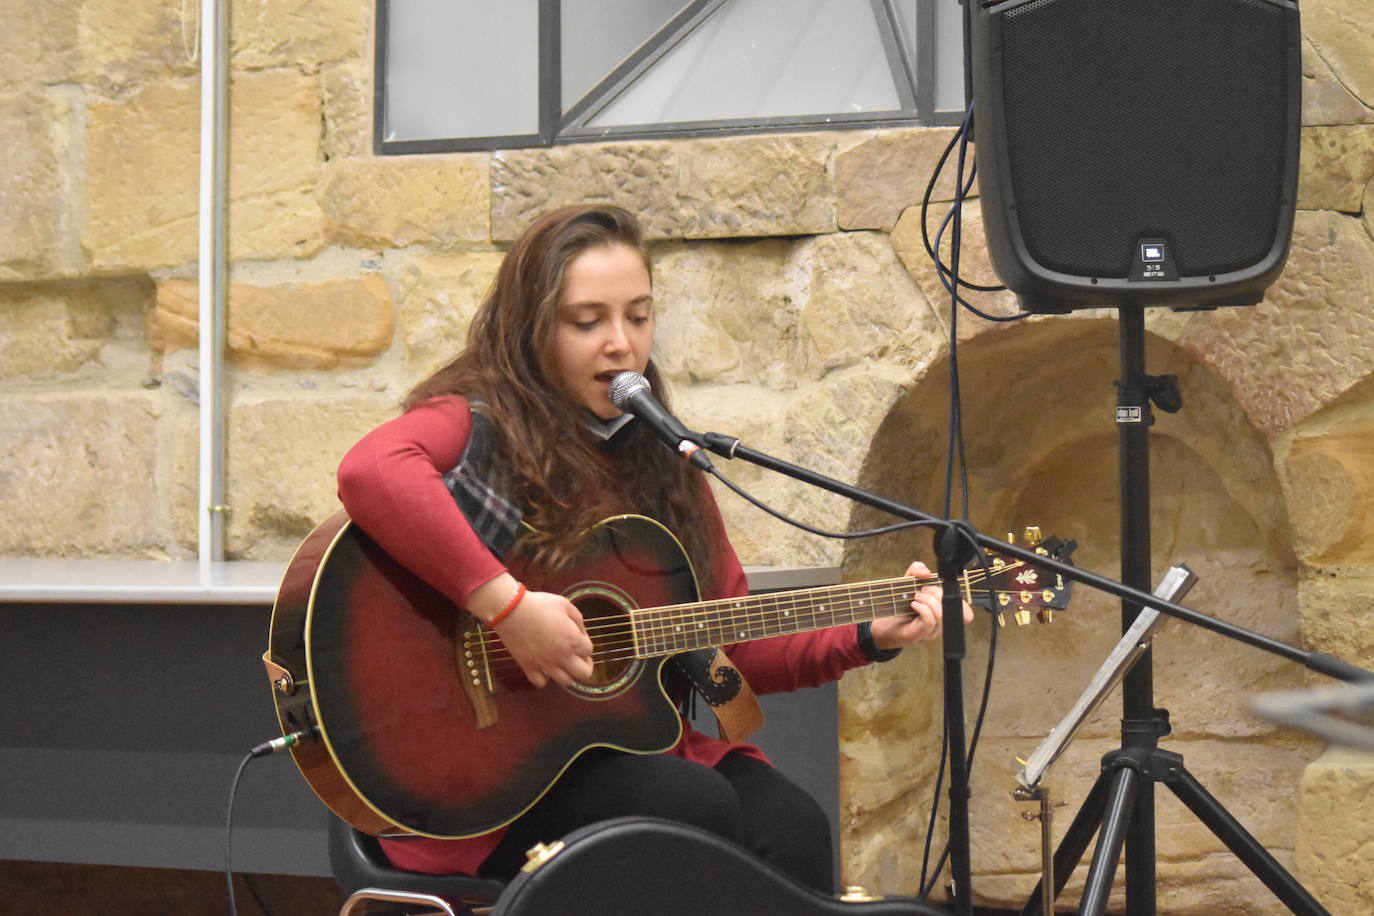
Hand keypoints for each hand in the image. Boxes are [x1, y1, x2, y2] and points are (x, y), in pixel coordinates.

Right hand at [469, 574, 593, 687]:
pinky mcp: (528, 667)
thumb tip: (581, 633)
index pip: (589, 651)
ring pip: (565, 682)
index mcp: (573, 640)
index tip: (578, 636)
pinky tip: (543, 666)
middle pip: (583, 674)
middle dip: (585, 666)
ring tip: (562, 663)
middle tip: (578, 657)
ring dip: (567, 673)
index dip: (585, 642)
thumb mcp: (565, 605)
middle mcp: (562, 656)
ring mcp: (545, 664)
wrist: (512, 610)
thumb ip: (578, 620)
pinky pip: (541, 682)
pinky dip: (544, 677)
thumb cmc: (540, 605)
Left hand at [868, 561, 974, 650]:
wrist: (882, 625)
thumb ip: (917, 571)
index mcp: (943, 613)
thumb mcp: (908, 583)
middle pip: (951, 607)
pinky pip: (930, 620)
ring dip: (927, 600)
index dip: (956, 598)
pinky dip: (922, 608)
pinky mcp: (920, 634)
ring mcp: (931, 632)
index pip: (965, 612)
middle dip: (936, 593)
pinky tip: (913, 605)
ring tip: (915, 598)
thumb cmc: (898, 606)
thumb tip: (926, 572)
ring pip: (941, 613)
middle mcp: (940, 625)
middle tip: (921, 591)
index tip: (935, 589)